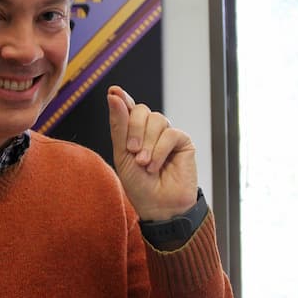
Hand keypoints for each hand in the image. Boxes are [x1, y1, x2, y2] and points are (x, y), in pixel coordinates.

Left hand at [107, 85, 197, 219]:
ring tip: (144, 164)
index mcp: (133, 131)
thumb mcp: (122, 154)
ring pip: (157, 119)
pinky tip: (156, 166)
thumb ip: (119, 125)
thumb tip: (114, 94)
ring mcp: (167, 134)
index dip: (122, 99)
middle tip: (133, 152)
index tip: (113, 91)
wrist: (158, 206)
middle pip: (142, 111)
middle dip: (134, 130)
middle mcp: (150, 130)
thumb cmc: (138, 184)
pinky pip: (170, 133)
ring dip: (148, 143)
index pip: (128, 108)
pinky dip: (160, 150)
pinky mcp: (183, 142)